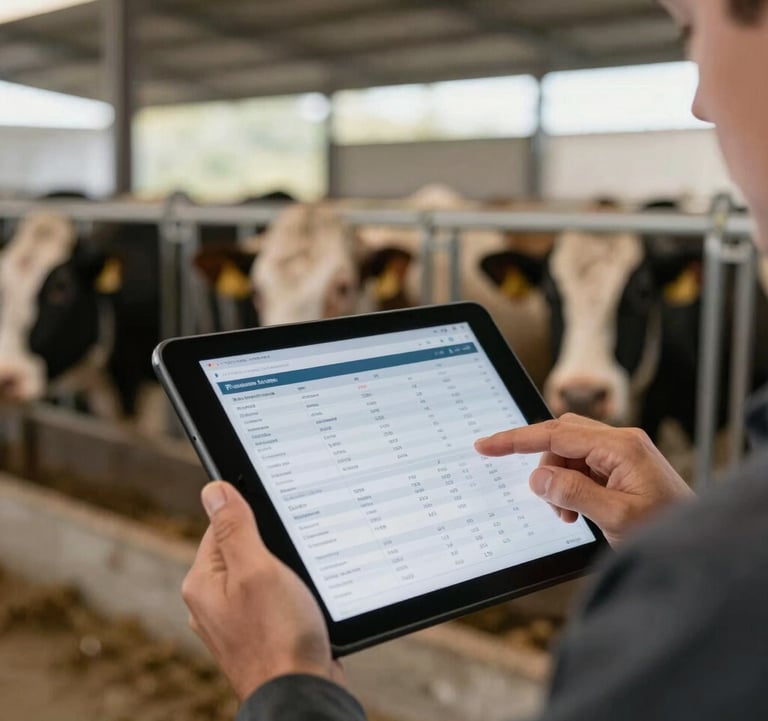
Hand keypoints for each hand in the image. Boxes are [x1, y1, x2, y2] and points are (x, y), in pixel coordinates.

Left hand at [182, 481, 343, 700]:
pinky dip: (290, 594)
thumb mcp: (257, 569)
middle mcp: (213, 601)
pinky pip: (272, 597)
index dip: (253, 518)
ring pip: (261, 574)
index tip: (279, 523)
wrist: (300, 695)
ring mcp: (236, 620)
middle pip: (243, 549)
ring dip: (284, 572)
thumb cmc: (278, 636)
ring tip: (300, 586)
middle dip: (271, 546)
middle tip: (293, 559)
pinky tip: (304, 604)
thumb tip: (214, 489)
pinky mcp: (259, 632)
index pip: (221, 526)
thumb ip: (235, 528)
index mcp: (202, 582)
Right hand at [474, 414, 694, 546]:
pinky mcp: (622, 466)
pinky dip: (571, 486)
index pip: (556, 433)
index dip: (516, 439)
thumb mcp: (616, 517)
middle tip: (543, 498)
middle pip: (561, 436)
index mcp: (621, 447)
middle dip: (545, 465)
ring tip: (567, 514)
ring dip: (559, 480)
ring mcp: (623, 452)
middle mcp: (622, 442)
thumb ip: (573, 493)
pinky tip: (578, 510)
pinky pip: (582, 465)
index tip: (486, 445)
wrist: (700, 544)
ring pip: (569, 452)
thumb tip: (537, 476)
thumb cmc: (667, 530)